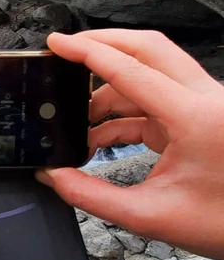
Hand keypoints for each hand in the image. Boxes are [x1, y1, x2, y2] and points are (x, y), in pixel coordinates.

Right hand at [39, 30, 223, 259]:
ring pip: (153, 70)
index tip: (58, 43)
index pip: (130, 70)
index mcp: (196, 118)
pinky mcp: (201, 117)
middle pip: (147, 49)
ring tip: (80, 115)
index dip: (87, 53)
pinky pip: (156, 98)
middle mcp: (206, 101)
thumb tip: (53, 177)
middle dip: (102, 44)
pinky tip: (101, 134)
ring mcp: (205, 106)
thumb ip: (91, 196)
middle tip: (67, 49)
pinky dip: (125, 110)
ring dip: (111, 86)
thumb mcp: (150, 216)